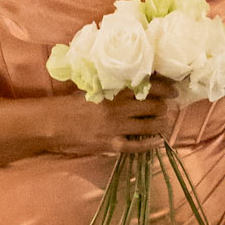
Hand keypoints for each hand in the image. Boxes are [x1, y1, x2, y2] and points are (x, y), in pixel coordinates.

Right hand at [45, 77, 180, 157]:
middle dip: (165, 106)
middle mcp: (118, 108)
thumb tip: (131, 79)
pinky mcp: (112, 144)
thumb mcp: (91, 86)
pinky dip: (151, 143)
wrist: (52, 124)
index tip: (173, 89)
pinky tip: (158, 141)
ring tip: (166, 121)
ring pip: (149, 124)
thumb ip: (111, 83)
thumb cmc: (69, 103)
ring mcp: (116, 127)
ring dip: (161, 123)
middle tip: (170, 105)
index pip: (146, 85)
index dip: (164, 87)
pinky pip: (137, 145)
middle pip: (152, 105)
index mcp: (113, 90)